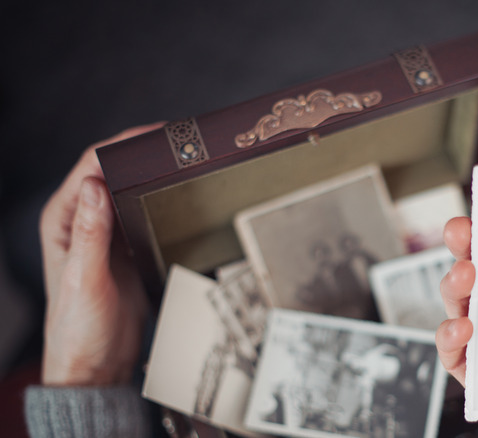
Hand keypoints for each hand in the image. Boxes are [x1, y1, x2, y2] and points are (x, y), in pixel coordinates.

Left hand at [40, 123, 163, 385]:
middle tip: (177, 141)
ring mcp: (107, 233)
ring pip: (131, 189)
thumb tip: (94, 184)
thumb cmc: (79, 330)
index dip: (121, 144)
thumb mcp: (86, 280)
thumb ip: (89, 233)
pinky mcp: (128, 247)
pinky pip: (144, 212)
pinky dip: (160, 198)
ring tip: (182, 160)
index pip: (90, 167)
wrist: (98, 365)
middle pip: (112, 171)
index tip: (154, 134)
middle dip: (142, 151)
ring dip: (152, 173)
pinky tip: (179, 193)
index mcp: (62, 222)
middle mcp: (82, 222)